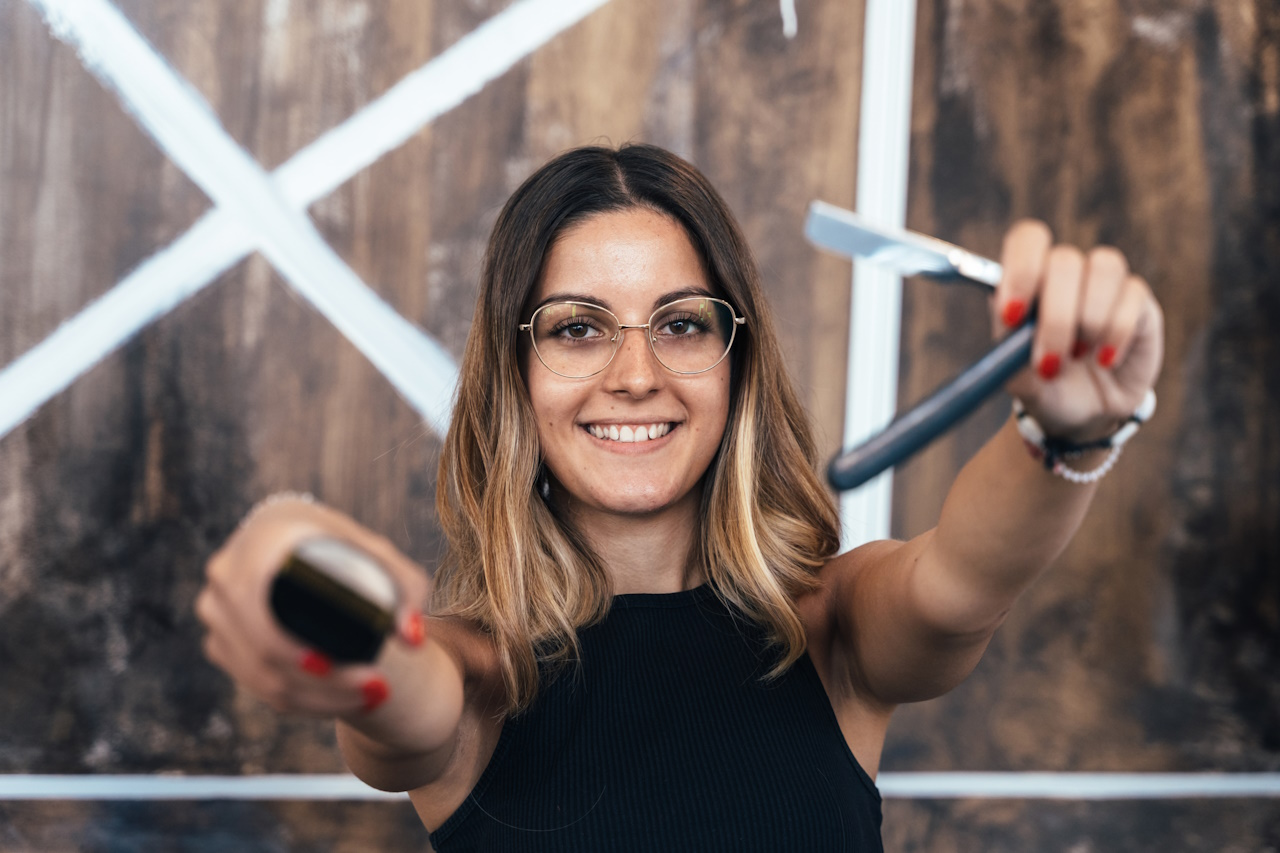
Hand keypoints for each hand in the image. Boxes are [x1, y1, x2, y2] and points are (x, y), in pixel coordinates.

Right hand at [195, 496, 430, 716]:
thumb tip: (412, 640)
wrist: (286, 540)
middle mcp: (227, 578)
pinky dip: (302, 700)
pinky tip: (342, 701)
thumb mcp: (374, 552)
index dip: (293, 647)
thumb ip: (404, 586)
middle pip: (269, 653)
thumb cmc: (335, 543)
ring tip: (371, 698)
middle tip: (379, 688)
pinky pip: (258, 685)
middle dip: (327, 683)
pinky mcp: (219, 644)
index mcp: (260, 544)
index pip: (266, 606)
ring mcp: (216, 615)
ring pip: (264, 679)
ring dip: (320, 699)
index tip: (336, 665)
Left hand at [992, 220, 1164, 440]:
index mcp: (1026, 281)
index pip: (1027, 241)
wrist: (1086, 414)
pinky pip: (1133, 295)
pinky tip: (1105, 361)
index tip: (1013, 315)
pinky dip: (1116, 332)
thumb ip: (1011, 359)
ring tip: (1078, 356)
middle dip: (1056, 316)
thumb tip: (1013, 330)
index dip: (1021, 269)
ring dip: (1089, 319)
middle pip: (1064, 259)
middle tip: (1048, 362)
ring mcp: (1103, 282)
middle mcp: (1064, 274)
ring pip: (1104, 266)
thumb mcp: (1021, 383)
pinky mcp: (1138, 301)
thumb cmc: (1046, 388)